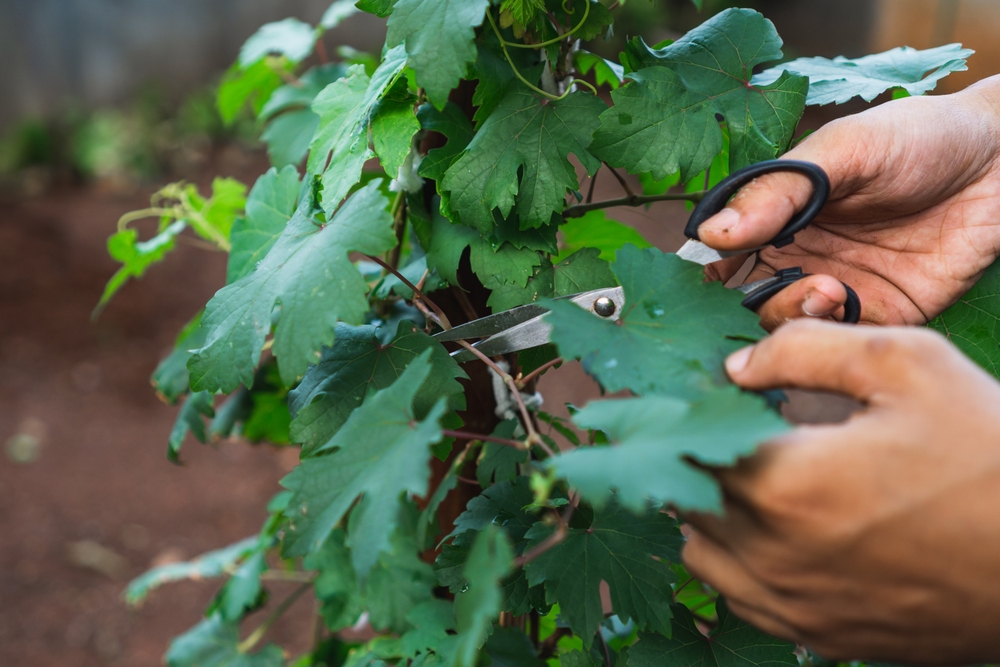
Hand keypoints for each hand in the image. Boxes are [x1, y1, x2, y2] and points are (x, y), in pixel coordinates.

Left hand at [682, 320, 999, 663]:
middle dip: (698, 454)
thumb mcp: (907, 366)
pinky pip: (739, 595)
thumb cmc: (989, 458)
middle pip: (686, 495)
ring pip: (701, 551)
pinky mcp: (819, 636)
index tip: (689, 390)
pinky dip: (739, 558)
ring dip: (710, 509)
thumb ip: (805, 350)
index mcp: (783, 484)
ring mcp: (794, 605)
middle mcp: (772, 555)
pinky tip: (781, 527)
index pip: (686, 443)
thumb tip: (737, 366)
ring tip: (759, 475)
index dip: (683, 409)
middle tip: (734, 424)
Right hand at [700, 75, 999, 329]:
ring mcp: (837, 288)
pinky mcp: (879, 314)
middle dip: (741, 306)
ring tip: (824, 286)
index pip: (722, 255)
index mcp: (778, 217)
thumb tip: (711, 234)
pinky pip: (838, 338)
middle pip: (744, 300)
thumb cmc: (918, 138)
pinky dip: (828, 330)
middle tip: (758, 291)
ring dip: (789, 312)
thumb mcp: (840, 153)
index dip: (703, 273)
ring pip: (785, 324)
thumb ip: (776, 193)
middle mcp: (799, 257)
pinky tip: (842, 299)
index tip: (699, 281)